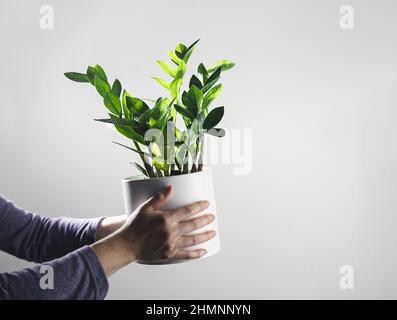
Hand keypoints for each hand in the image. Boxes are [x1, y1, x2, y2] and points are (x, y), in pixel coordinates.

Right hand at [91, 186, 215, 275]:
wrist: (126, 245)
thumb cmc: (135, 225)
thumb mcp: (145, 208)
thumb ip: (159, 198)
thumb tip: (170, 187)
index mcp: (166, 219)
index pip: (187, 211)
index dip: (198, 206)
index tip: (207, 204)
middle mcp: (170, 232)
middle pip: (193, 225)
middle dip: (205, 220)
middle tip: (213, 217)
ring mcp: (171, 244)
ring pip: (192, 240)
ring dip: (204, 236)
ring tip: (213, 232)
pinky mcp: (169, 254)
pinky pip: (185, 255)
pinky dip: (196, 254)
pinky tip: (204, 251)